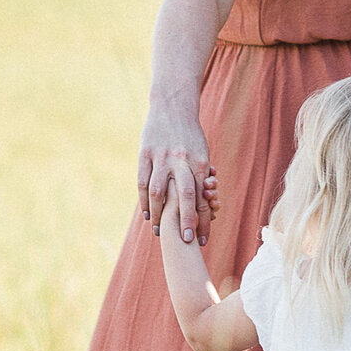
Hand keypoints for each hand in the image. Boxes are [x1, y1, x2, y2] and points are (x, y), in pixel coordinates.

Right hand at [140, 110, 217, 244]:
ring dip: (159, 215)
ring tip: (158, 232)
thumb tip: (207, 200)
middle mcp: (181, 162)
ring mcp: (161, 158)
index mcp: (199, 163)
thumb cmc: (191, 136)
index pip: (202, 198)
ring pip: (159, 192)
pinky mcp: (145, 154)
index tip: (204, 239)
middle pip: (184, 197)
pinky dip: (144, 200)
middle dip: (185, 221)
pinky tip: (147, 214)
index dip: (203, 220)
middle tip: (185, 242)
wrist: (172, 108)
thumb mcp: (203, 153)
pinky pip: (143, 181)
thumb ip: (202, 176)